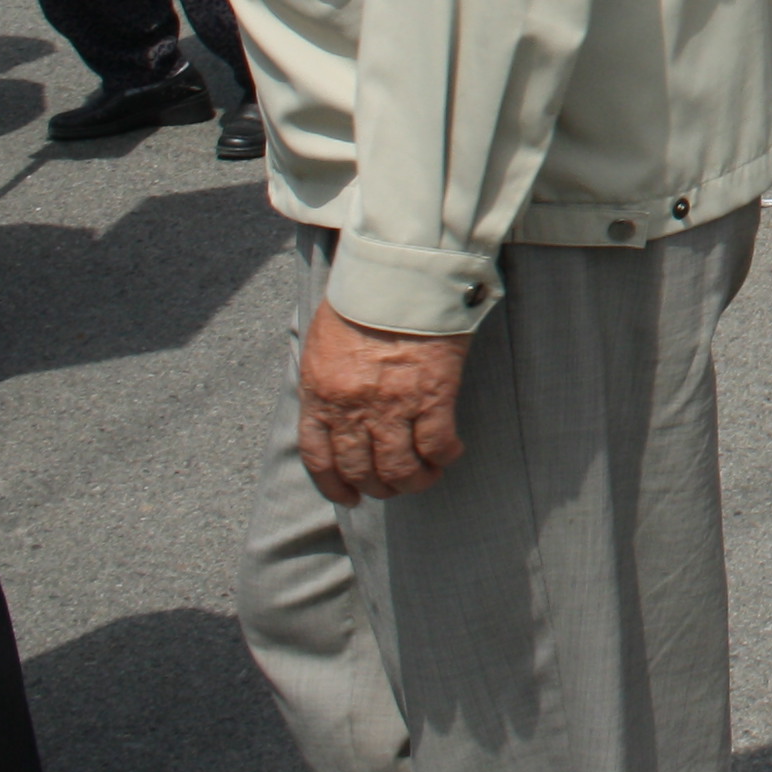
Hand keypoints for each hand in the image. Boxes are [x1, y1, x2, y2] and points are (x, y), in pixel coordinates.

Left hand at [295, 300, 471, 504]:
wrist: (401, 274)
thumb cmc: (362, 299)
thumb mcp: (324, 343)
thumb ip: (326, 382)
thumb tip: (335, 409)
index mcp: (320, 394)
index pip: (320, 458)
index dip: (335, 486)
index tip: (350, 497)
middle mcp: (352, 408)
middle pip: (361, 469)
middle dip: (379, 486)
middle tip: (395, 484)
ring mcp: (392, 405)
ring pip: (400, 467)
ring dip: (414, 480)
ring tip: (426, 476)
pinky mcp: (432, 394)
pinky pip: (437, 443)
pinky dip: (444, 456)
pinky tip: (451, 453)